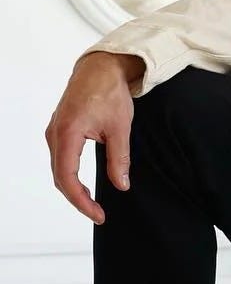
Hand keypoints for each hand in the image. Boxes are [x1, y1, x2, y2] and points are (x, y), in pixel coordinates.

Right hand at [45, 52, 144, 223]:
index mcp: (67, 133)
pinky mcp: (59, 131)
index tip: (97, 214)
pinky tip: (84, 186)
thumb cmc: (109, 92)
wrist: (100, 69)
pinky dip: (70, 176)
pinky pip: (61, 160)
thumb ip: (119, 159)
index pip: (68, 177)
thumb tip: (122, 185)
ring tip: (93, 204)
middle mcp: (55, 134)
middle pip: (60, 177)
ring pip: (59, 170)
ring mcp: (54, 132)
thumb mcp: (120, 128)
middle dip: (78, 199)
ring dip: (73, 189)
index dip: (81, 200)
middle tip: (99, 214)